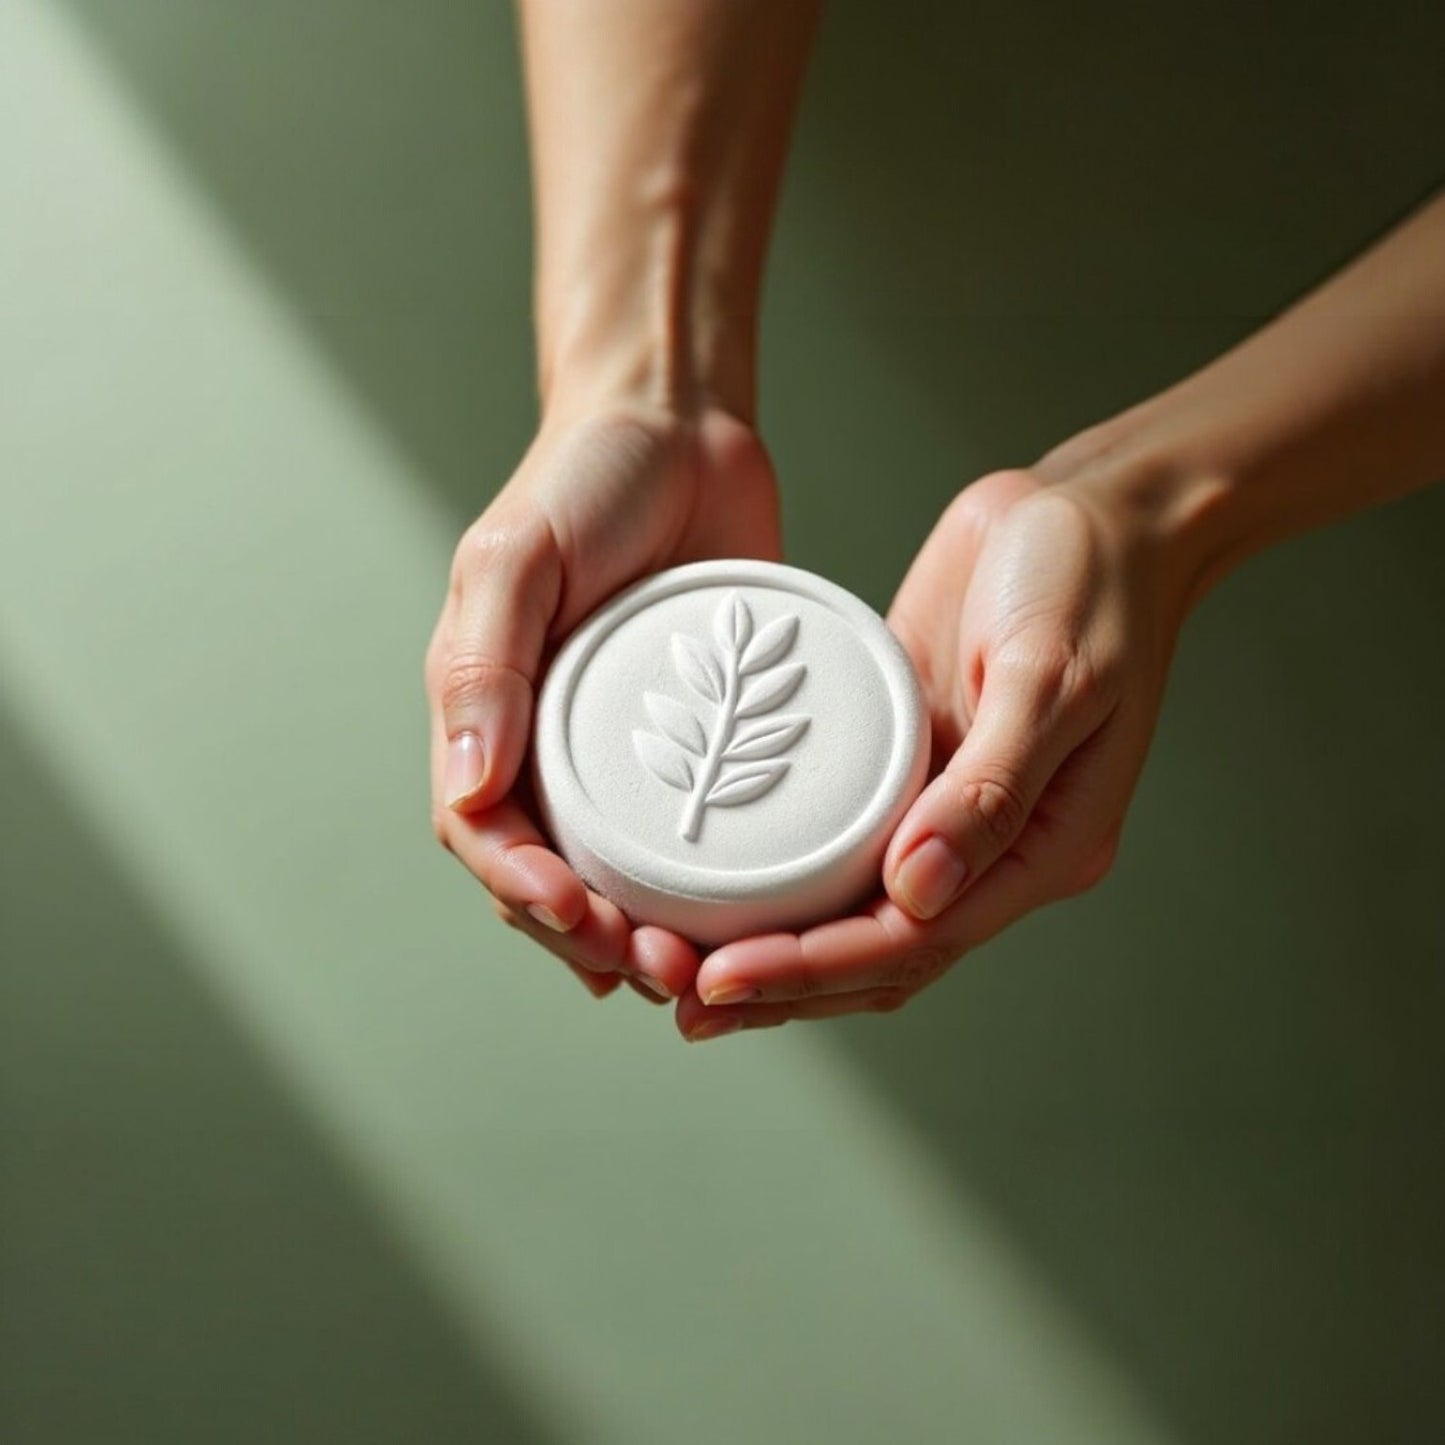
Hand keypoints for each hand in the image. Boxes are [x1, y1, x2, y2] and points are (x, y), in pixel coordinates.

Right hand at [426, 404, 780, 1002]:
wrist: (680, 426)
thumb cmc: (584, 477)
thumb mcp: (515, 556)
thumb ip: (483, 662)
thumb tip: (470, 787)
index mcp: (486, 710)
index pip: (484, 832)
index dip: (522, 891)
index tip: (579, 922)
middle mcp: (547, 742)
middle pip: (549, 875)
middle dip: (591, 938)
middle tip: (659, 970)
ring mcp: (623, 750)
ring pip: (617, 874)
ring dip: (646, 934)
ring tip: (699, 974)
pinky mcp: (695, 743)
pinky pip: (691, 832)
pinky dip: (702, 890)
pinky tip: (738, 929)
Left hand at [680, 465, 1191, 1038]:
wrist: (1091, 508)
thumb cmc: (1090, 581)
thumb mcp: (1051, 677)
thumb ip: (991, 790)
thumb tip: (916, 893)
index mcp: (1043, 848)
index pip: (915, 941)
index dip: (816, 970)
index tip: (726, 980)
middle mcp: (989, 846)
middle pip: (875, 949)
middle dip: (779, 982)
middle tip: (679, 996)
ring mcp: (943, 807)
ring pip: (851, 907)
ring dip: (773, 943)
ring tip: (676, 964)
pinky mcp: (906, 760)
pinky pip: (839, 835)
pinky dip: (784, 870)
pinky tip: (718, 876)